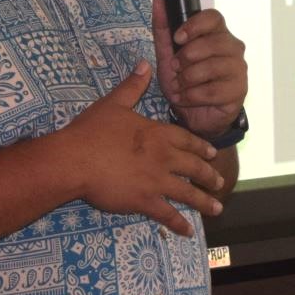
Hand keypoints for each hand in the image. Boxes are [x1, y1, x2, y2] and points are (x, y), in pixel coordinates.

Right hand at [55, 61, 224, 235]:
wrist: (75, 159)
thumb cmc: (93, 130)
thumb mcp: (114, 103)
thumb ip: (133, 85)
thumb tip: (144, 63)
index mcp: (158, 134)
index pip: (187, 140)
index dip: (201, 147)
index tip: (212, 153)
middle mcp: (164, 157)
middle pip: (194, 167)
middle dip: (208, 175)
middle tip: (220, 182)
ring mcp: (157, 181)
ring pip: (188, 193)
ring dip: (204, 201)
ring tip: (217, 208)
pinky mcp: (145, 201)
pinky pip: (167, 215)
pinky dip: (179, 224)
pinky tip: (189, 231)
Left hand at [151, 0, 248, 141]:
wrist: (193, 116)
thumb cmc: (184, 81)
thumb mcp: (167, 54)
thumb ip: (163, 28)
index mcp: (217, 33)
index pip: (213, 17)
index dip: (194, 26)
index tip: (178, 39)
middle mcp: (233, 47)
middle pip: (212, 42)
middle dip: (186, 58)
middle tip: (176, 69)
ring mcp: (239, 68)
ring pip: (211, 67)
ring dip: (187, 79)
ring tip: (180, 87)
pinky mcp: (239, 90)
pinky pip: (212, 90)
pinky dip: (192, 96)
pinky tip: (187, 98)